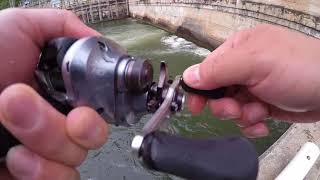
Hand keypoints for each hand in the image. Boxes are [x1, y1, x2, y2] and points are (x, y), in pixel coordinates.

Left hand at [0, 9, 107, 178]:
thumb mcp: (20, 27)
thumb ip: (64, 27)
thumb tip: (103, 45)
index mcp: (63, 93)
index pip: (100, 108)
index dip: (100, 111)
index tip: (81, 109)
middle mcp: (59, 122)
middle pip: (92, 137)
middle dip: (69, 127)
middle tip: (31, 105)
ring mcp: (46, 151)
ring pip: (75, 161)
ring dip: (45, 139)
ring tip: (8, 116)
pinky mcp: (31, 174)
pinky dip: (39, 170)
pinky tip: (13, 155)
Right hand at [183, 24, 319, 137]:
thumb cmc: (300, 70)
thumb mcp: (255, 63)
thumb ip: (219, 69)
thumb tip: (189, 77)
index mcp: (239, 48)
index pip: (208, 68)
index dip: (200, 88)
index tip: (196, 105)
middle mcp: (244, 66)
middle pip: (217, 90)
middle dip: (224, 105)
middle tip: (235, 110)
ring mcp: (254, 86)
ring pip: (230, 107)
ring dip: (240, 116)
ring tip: (257, 114)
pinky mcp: (263, 103)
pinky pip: (245, 117)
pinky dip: (251, 123)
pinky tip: (262, 122)